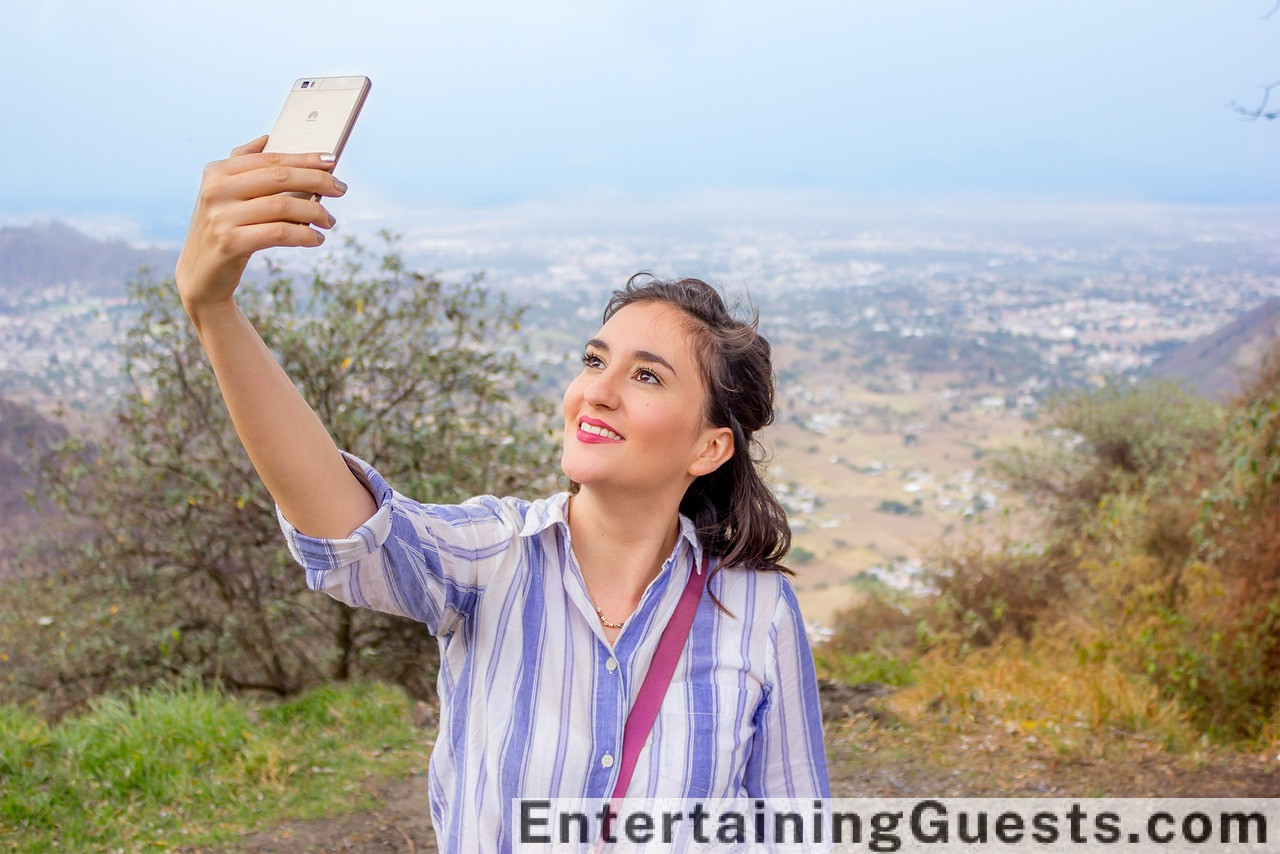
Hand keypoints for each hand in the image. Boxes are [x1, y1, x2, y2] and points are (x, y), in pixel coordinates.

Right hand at [175, 135, 346, 316]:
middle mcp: (216, 190)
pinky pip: (278, 233)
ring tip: (329, 220)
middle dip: (317, 180)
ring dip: (315, 213)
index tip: (332, 161)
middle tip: (341, 188)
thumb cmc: (222, 229)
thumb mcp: (224, 194)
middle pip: (279, 178)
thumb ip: (242, 165)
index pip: (270, 159)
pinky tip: (317, 239)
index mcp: (217, 171)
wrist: (200, 274)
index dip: (304, 158)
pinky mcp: (230, 243)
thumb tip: (266, 139)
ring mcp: (221, 216)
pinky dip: (303, 235)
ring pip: (282, 206)